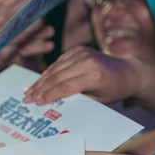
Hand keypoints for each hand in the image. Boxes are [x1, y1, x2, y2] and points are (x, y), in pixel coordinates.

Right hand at [0, 0, 54, 92]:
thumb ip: (6, 23)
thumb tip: (29, 13)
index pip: (2, 4)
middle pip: (14, 17)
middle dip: (32, 13)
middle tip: (47, 9)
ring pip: (22, 33)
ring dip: (38, 32)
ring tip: (51, 31)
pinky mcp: (4, 54)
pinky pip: (24, 48)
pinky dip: (38, 47)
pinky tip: (49, 46)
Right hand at [22, 45, 140, 105]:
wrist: (128, 72)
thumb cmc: (114, 91)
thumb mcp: (98, 100)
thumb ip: (77, 100)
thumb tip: (53, 105)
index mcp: (95, 76)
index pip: (66, 87)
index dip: (49, 95)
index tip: (37, 103)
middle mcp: (88, 61)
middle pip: (57, 76)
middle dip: (40, 89)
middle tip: (26, 99)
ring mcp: (82, 53)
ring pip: (55, 68)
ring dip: (40, 81)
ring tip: (28, 92)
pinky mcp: (78, 49)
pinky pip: (58, 62)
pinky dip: (47, 73)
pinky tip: (38, 82)